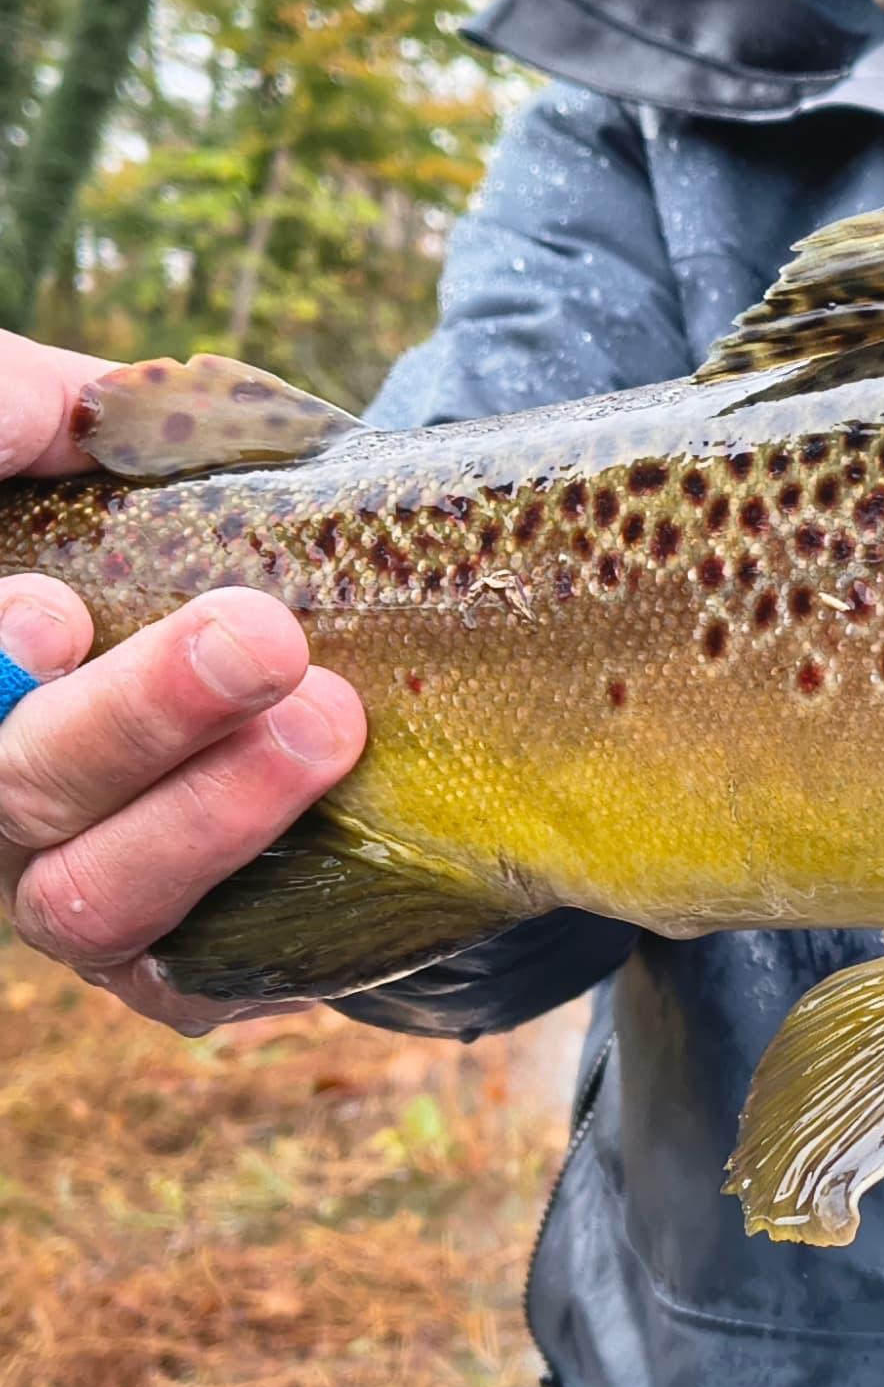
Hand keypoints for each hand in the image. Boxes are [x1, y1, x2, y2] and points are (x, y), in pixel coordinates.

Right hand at [0, 330, 364, 1030]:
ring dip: (211, 813)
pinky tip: (348, 839)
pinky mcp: (166, 971)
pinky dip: (260, 914)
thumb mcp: (109, 452)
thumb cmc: (173, 529)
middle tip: (261, 637)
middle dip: (135, 714)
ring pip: (90, 895)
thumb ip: (38, 410)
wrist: (313, 653)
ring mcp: (57, 889)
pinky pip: (195, 976)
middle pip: (14, 784)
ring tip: (330, 719)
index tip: (52, 607)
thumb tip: (53, 415)